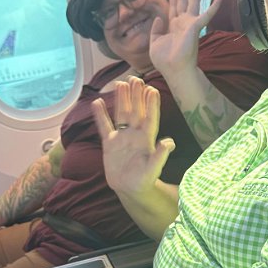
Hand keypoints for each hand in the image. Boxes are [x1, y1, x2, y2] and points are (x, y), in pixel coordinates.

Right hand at [92, 76, 174, 197]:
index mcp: (147, 139)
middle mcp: (135, 135)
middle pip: (136, 111)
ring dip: (121, 99)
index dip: (151, 104)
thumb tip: (170, 142)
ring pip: (121, 114)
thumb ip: (161, 156)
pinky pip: (104, 126)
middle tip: (135, 79)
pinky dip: (100, 115)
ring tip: (120, 83)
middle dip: (136, 95)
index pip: (150, 118)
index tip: (151, 89)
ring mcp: (122, 138)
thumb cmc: (144, 180)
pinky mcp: (110, 144)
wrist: (130, 189)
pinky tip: (97, 102)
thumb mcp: (153, 170)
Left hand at [149, 0, 222, 76]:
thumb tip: (158, 17)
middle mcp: (182, 23)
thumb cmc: (164, 60)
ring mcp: (189, 24)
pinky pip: (207, 14)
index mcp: (172, 27)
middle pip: (183, 2)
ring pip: (194, 3)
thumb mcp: (154, 43)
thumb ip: (155, 30)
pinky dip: (214, 6)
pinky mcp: (195, 26)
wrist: (173, 69)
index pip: (173, 8)